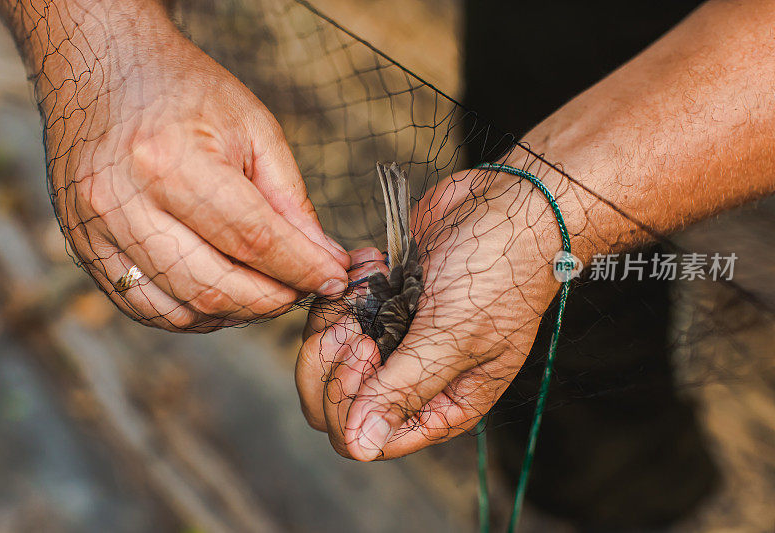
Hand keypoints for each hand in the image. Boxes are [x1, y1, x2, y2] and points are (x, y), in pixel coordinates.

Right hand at [41, 4, 348, 330]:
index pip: (253, 239)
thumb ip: (291, 201)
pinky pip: (145, 308)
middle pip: (216, 286)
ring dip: (236, 312)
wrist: (103, 68)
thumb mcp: (254, 129)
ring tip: (265, 288)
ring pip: (181, 310)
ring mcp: (94, 231)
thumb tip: (325, 261)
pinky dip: (193, 313)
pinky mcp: (83, 249)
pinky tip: (222, 293)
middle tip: (303, 286)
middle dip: (274, 299)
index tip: (334, 279)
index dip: (303, 268)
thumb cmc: (184, 90)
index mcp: (170, 161)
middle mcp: (122, 202)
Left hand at [296, 169, 562, 459]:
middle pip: (332, 404)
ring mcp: (390, 340)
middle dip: (330, 364)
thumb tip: (360, 445)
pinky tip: (371, 264)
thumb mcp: (456, 336)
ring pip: (323, 356)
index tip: (366, 350)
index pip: (363, 438)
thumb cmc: (500, 274)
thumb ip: (404, 389)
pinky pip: (332, 311)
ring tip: (366, 289)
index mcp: (439, 407)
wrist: (510, 206)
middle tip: (355, 326)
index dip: (348, 403)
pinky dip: (341, 289)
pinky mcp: (377, 303)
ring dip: (332, 322)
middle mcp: (410, 381)